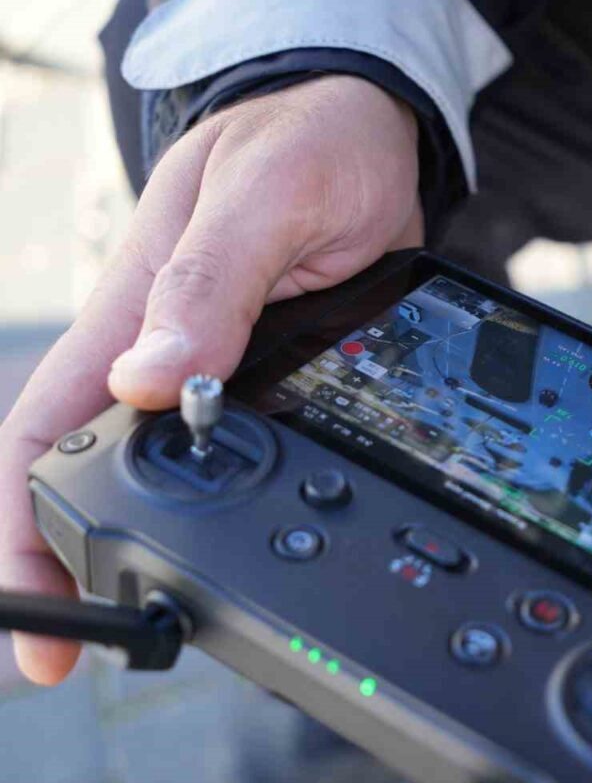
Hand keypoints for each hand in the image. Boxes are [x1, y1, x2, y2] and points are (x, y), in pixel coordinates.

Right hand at [1, 75, 422, 683]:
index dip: (16, 524)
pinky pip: (233, 453)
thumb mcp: (263, 199)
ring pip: (163, 475)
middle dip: (72, 561)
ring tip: (168, 620)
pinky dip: (233, 505)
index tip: (30, 608)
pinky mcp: (261, 378)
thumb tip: (149, 382)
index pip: (42, 431)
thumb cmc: (305, 144)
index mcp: (130, 311)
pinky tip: (252, 545)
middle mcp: (157, 350)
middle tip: (89, 648)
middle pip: (89, 472)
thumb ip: (212, 285)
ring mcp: (209, 370)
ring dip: (152, 545)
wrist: (365, 133)